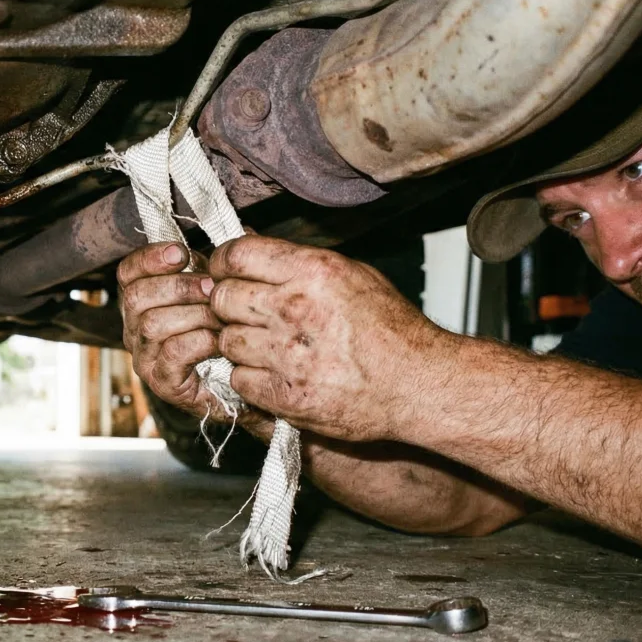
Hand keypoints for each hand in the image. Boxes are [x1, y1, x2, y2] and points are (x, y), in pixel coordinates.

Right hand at [117, 242, 273, 432]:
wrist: (242, 389)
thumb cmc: (229, 335)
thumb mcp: (225, 292)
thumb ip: (224, 264)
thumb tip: (242, 230)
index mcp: (144, 302)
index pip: (128, 273)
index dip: (149, 258)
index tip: (181, 253)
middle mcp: (135, 329)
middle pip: (135, 297)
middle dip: (178, 286)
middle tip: (212, 287)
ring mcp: (146, 357)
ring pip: (153, 324)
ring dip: (193, 313)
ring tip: (222, 315)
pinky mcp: (162, 383)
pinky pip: (173, 353)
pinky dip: (199, 340)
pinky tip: (220, 339)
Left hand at [207, 236, 454, 441]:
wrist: (418, 385)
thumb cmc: (391, 331)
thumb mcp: (351, 274)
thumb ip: (297, 261)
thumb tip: (251, 246)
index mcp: (312, 271)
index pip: (237, 255)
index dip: (223, 264)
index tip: (225, 273)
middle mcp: (295, 309)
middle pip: (222, 298)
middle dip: (227, 305)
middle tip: (244, 313)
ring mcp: (287, 355)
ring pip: (226, 340)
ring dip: (239, 343)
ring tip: (266, 346)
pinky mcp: (285, 395)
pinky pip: (239, 379)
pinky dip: (250, 378)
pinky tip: (274, 372)